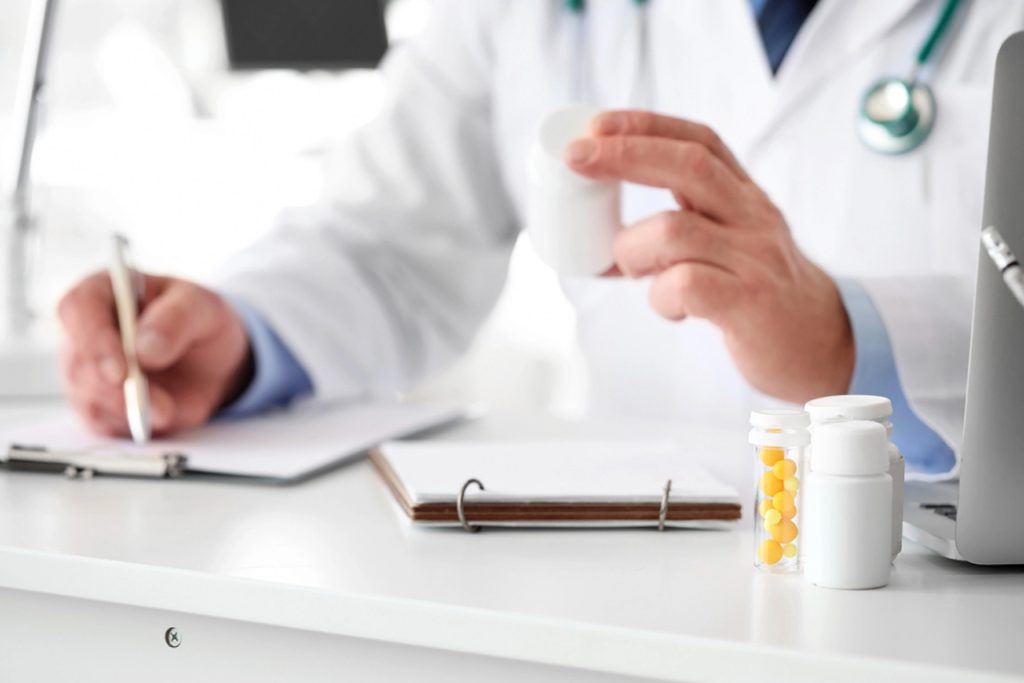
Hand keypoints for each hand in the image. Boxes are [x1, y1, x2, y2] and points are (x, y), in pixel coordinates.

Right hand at [57, 273, 252, 435]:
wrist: (214, 360)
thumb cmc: (200, 321)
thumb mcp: (202, 307)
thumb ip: (176, 319)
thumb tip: (143, 348)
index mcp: (104, 291)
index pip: (79, 309)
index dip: (95, 340)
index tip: (121, 370)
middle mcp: (86, 331)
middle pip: (79, 362)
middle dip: (116, 388)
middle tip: (157, 405)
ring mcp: (88, 370)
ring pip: (88, 396)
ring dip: (128, 408)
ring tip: (167, 411)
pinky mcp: (99, 404)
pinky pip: (103, 421)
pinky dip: (130, 423)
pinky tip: (159, 417)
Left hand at [565, 111, 852, 403]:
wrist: (823, 345)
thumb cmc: (759, 294)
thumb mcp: (731, 243)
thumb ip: (682, 230)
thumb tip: (603, 240)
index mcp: (744, 198)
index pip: (699, 141)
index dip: (646, 125)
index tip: (597, 123)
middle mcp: (752, 218)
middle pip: (689, 165)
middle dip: (625, 153)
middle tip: (576, 158)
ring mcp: (753, 258)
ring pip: (674, 230)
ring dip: (632, 250)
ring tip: (632, 271)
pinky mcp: (749, 302)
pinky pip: (686, 284)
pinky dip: (660, 297)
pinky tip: (671, 308)